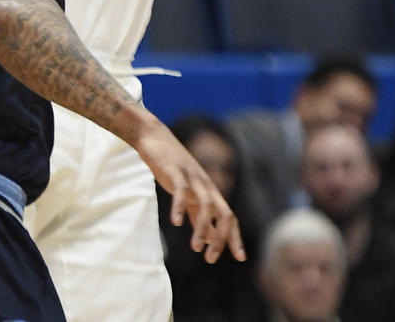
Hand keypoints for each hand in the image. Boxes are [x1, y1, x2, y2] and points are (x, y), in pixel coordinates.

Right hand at [133, 116, 243, 260]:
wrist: (154, 136)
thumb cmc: (171, 167)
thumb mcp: (188, 193)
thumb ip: (197, 214)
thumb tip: (207, 239)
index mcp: (209, 191)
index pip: (229, 217)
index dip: (235, 237)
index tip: (240, 258)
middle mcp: (205, 184)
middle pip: (223, 212)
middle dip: (221, 238)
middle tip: (211, 259)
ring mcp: (191, 177)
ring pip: (205, 204)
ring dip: (203, 228)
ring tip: (195, 248)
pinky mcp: (175, 171)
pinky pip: (181, 190)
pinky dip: (180, 206)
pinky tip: (175, 222)